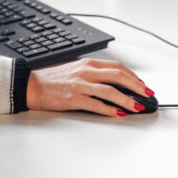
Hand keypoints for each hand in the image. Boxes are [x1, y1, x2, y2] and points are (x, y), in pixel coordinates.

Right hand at [26, 58, 151, 116]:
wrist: (30, 86)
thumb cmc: (51, 80)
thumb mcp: (74, 70)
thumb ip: (92, 74)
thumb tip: (113, 84)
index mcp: (87, 63)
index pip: (117, 67)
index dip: (133, 76)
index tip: (142, 84)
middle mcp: (85, 72)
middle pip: (118, 76)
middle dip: (136, 86)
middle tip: (147, 95)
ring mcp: (80, 85)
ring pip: (111, 91)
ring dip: (128, 100)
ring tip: (137, 106)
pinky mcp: (74, 99)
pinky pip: (97, 105)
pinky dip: (111, 110)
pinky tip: (119, 114)